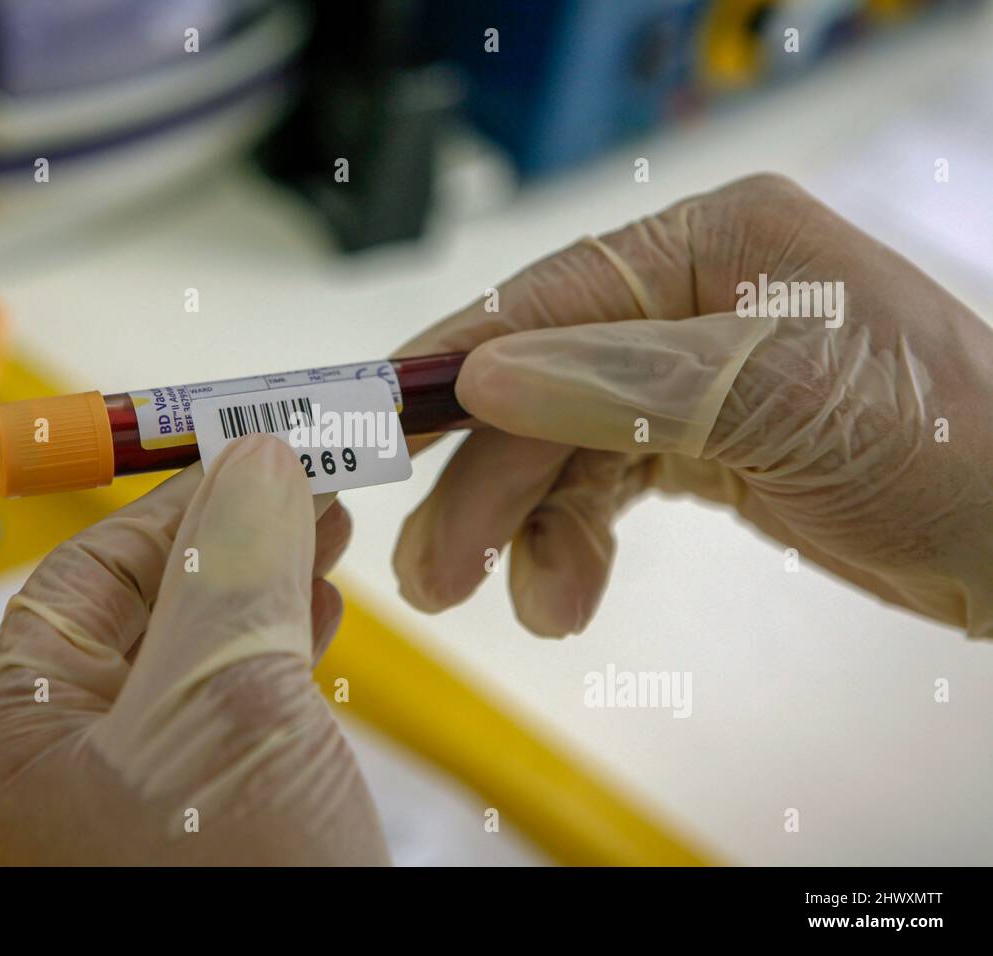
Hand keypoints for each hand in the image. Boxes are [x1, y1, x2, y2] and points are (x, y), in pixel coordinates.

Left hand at [0, 435, 388, 863]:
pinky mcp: (200, 822)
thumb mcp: (227, 702)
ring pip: (196, 656)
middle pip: (146, 610)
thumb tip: (256, 457)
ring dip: (266, 582)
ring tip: (330, 527)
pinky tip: (319, 609)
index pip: (87, 577)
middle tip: (310, 476)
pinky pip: (229, 710)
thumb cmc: (231, 886)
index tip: (256, 449)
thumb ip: (231, 569)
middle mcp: (58, 769)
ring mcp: (130, 799)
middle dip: (234, 537)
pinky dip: (277, 651)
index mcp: (14, 742)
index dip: (178, 505)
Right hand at [394, 174, 992, 637]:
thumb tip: (480, 376)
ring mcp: (691, 374)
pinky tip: (565, 590)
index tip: (374, 430)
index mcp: (715, 245)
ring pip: (559, 447)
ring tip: (523, 603)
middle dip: (487, 484)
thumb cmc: (947, 448)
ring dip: (527, 528)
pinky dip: (572, 540)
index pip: (546, 302)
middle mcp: (691, 298)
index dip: (451, 369)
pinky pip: (599, 486)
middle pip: (540, 387)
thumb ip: (622, 382)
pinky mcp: (698, 442)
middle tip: (436, 573)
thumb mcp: (783, 403)